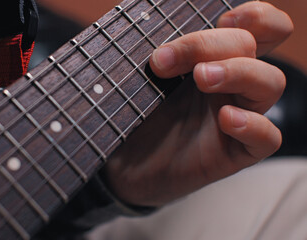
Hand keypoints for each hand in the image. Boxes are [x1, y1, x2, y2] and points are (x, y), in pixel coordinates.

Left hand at [103, 2, 292, 206]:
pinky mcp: (236, 151)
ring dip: (238, 72)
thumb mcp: (138, 79)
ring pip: (270, 83)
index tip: (221, 18)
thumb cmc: (133, 115)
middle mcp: (230, 83)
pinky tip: (225, 119)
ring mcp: (236, 115)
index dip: (253, 14)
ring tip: (201, 79)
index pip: (256, 26)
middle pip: (253, 46)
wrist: (122, 165)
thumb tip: (151, 28)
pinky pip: (268, 138)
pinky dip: (253, 125)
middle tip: (165, 61)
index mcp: (213, 59)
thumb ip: (156, 54)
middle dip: (212, 44)